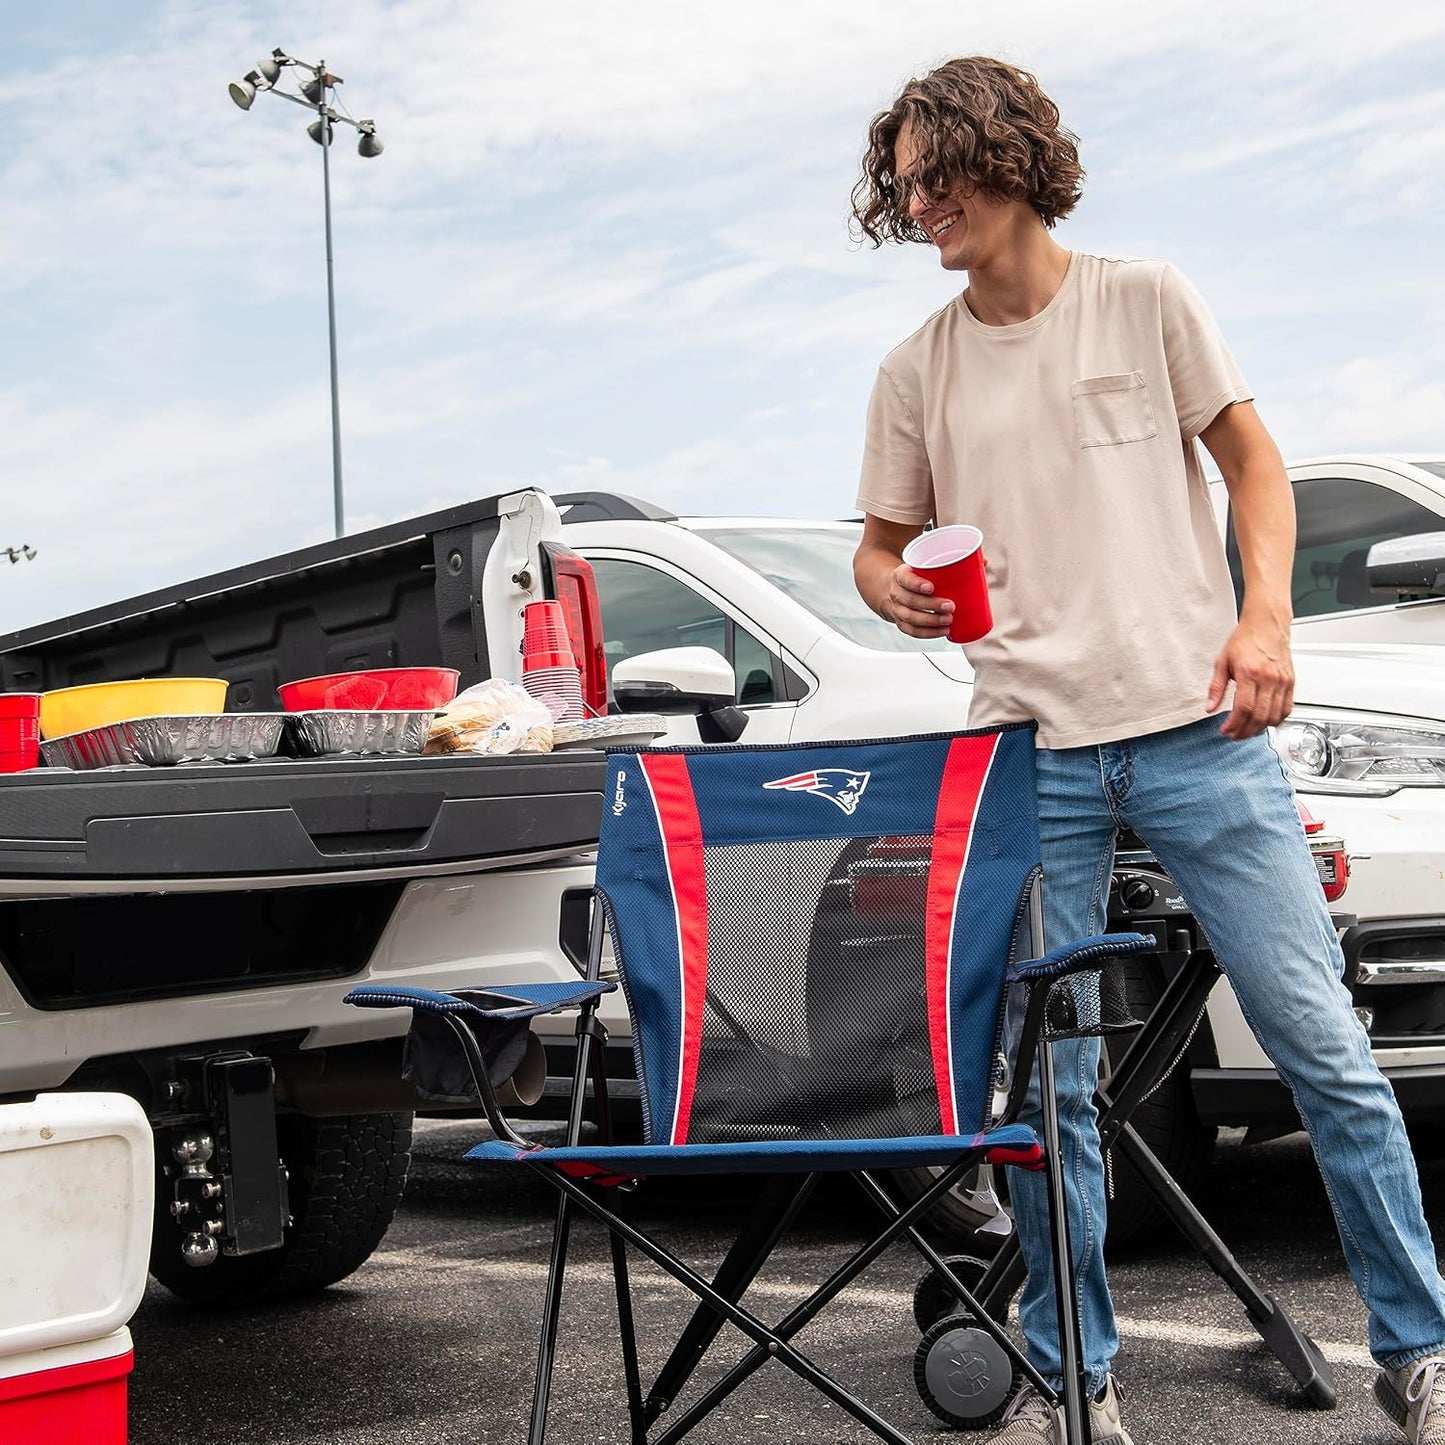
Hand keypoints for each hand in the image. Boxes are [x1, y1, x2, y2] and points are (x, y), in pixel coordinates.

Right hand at [886, 563, 953, 638]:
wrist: (897, 590)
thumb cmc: (917, 577)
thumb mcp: (925, 565)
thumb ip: (949, 563)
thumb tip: (983, 561)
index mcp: (901, 575)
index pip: (905, 579)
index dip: (916, 584)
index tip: (931, 587)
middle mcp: (896, 593)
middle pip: (910, 600)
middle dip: (931, 605)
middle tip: (950, 606)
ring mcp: (897, 609)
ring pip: (910, 617)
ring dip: (931, 621)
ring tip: (948, 620)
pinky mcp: (902, 623)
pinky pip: (912, 630)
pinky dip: (928, 633)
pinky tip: (942, 631)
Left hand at [1207, 618, 1293, 739]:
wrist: (1266, 625)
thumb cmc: (1245, 640)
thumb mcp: (1222, 661)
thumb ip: (1216, 687)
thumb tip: (1209, 707)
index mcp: (1250, 673)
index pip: (1243, 707)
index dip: (1234, 724)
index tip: (1225, 730)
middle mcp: (1269, 678)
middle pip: (1259, 715)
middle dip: (1245, 731)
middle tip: (1234, 735)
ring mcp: (1282, 681)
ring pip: (1275, 715)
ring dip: (1260, 729)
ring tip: (1247, 731)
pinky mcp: (1291, 682)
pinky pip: (1287, 708)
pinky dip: (1276, 720)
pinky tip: (1265, 722)